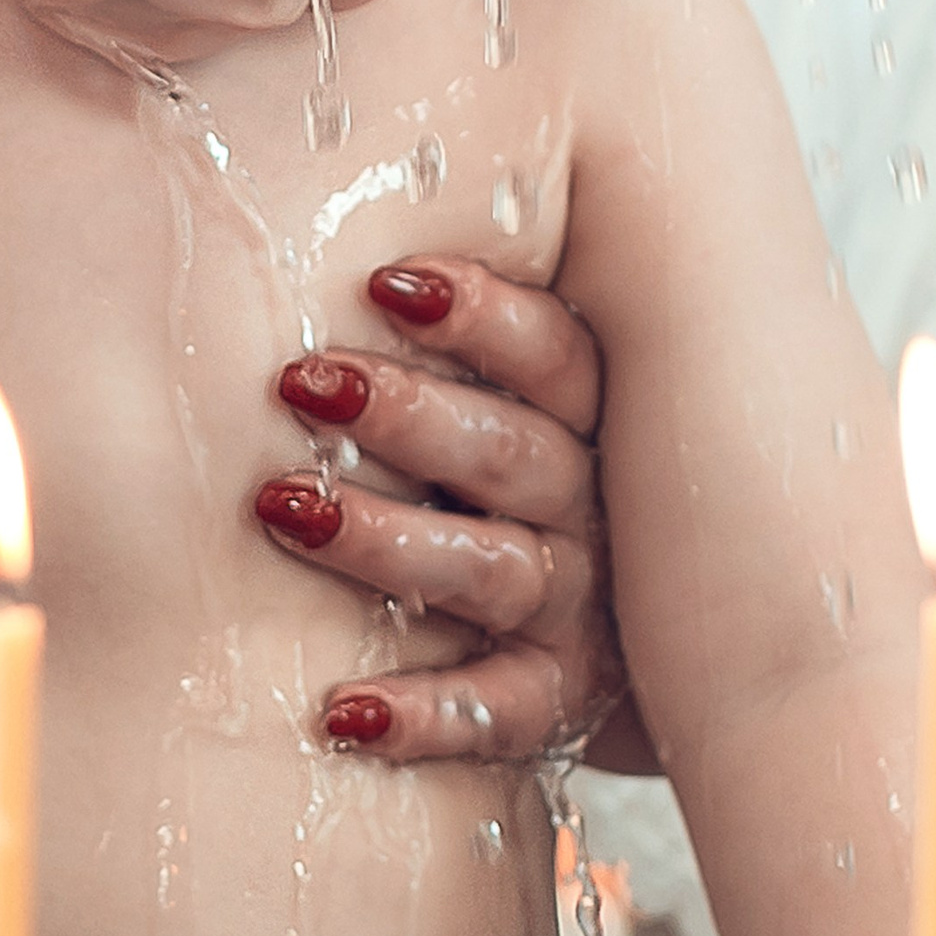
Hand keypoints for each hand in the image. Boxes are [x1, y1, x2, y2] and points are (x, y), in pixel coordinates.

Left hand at [253, 251, 650, 766]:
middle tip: (304, 384)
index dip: (480, 315)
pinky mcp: (560, 701)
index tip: (386, 282)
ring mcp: (581, 609)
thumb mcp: (508, 396)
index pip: (555, 354)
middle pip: (511, 453)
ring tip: (284, 507)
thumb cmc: (506, 476)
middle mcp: (591, 506)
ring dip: (386, 539)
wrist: (650, 648)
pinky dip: (423, 715)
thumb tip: (320, 220)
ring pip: (490, 569)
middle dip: (409, 415)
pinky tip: (341, 713)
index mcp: (587, 417)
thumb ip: (439, 334)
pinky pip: (495, 713)